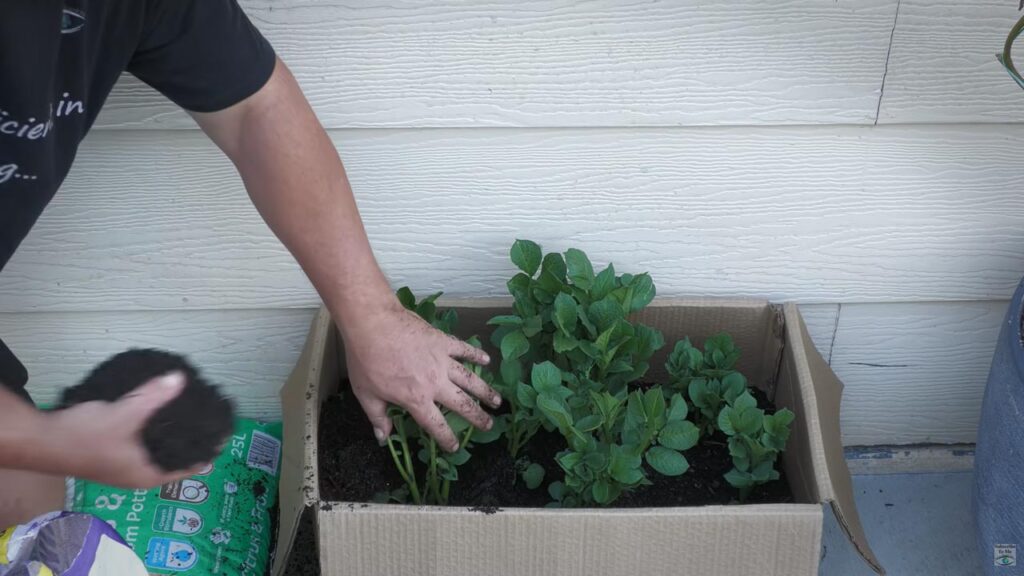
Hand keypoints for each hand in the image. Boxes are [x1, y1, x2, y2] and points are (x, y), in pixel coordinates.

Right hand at [47, 372, 206, 487]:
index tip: (225, 435)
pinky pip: (145, 443)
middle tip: (211, 420)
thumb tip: (180, 379)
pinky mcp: (113, 453)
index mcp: (147, 475)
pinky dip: (157, 430)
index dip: (208, 451)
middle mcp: (138, 475)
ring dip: (174, 435)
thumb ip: (154, 397)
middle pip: (176, 459)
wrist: (40, 441)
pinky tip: (161, 413)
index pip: (189, 468)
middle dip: (193, 441)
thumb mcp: (125, 414)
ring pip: (159, 450)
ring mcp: (125, 465)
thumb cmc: (84, 436)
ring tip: (192, 413)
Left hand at [344, 300, 501, 451]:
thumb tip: (383, 438)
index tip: (455, 447)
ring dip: (485, 391)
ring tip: (497, 401)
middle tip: (489, 425)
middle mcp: (435, 383)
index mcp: (416, 399)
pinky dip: (477, 354)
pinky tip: (487, 360)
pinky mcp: (443, 341)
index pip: (436, 425)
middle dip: (477, 417)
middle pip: (462, 404)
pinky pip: (464, 349)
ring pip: (470, 379)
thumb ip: (378, 417)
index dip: (447, 439)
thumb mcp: (366, 394)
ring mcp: (442, 360)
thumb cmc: (366, 360)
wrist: (373, 324)